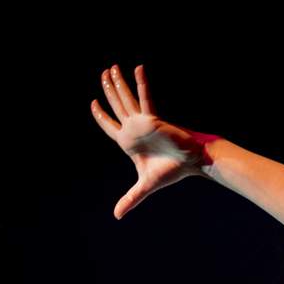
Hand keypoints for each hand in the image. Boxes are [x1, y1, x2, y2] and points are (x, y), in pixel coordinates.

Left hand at [91, 65, 210, 218]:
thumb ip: (131, 198)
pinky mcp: (154, 118)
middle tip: (103, 74)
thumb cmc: (170, 170)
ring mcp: (143, 121)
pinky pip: (146, 98)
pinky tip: (137, 68)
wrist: (190, 163)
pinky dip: (141, 84)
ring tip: (110, 68)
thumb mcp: (145, 185)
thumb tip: (117, 216)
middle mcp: (134, 128)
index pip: (109, 125)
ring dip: (118, 84)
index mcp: (128, 142)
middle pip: (116, 107)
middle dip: (108, 90)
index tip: (93, 103)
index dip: (100, 115)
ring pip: (126, 99)